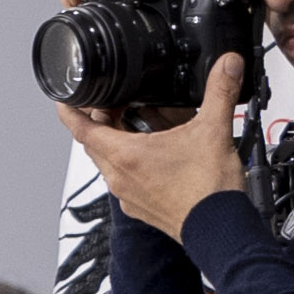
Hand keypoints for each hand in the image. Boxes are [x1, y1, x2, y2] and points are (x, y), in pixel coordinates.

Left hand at [62, 56, 253, 239]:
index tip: (65, 98)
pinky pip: (126, 179)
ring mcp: (128, 195)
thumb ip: (219, 92)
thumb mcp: (214, 131)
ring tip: (140, 125)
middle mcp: (119, 177)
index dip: (70, 110)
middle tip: (116, 105)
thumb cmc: (208, 191)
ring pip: (109, 162)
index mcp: (124, 156)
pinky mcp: (141, 207)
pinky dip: (133, 163)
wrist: (220, 229)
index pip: (80, 129)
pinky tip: (157, 156)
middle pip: (94, 143)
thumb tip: (227, 64)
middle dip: (101, 121)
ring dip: (118, 142)